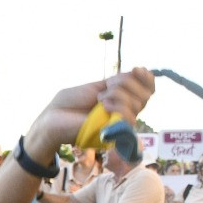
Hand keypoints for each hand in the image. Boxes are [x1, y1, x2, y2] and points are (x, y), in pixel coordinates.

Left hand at [24, 67, 155, 161]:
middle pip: (145, 94)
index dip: (147, 78)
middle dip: (127, 84)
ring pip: (138, 103)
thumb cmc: (70, 103)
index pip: (148, 88)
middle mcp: (125, 112)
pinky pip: (130, 117)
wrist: (54, 118)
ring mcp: (121, 124)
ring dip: (118, 94)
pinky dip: (118, 106)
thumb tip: (140, 71)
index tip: (136, 69)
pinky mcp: (116, 133)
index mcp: (122, 100)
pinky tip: (104, 106)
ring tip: (99, 99)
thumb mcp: (96, 87)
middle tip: (105, 88)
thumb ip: (118, 82)